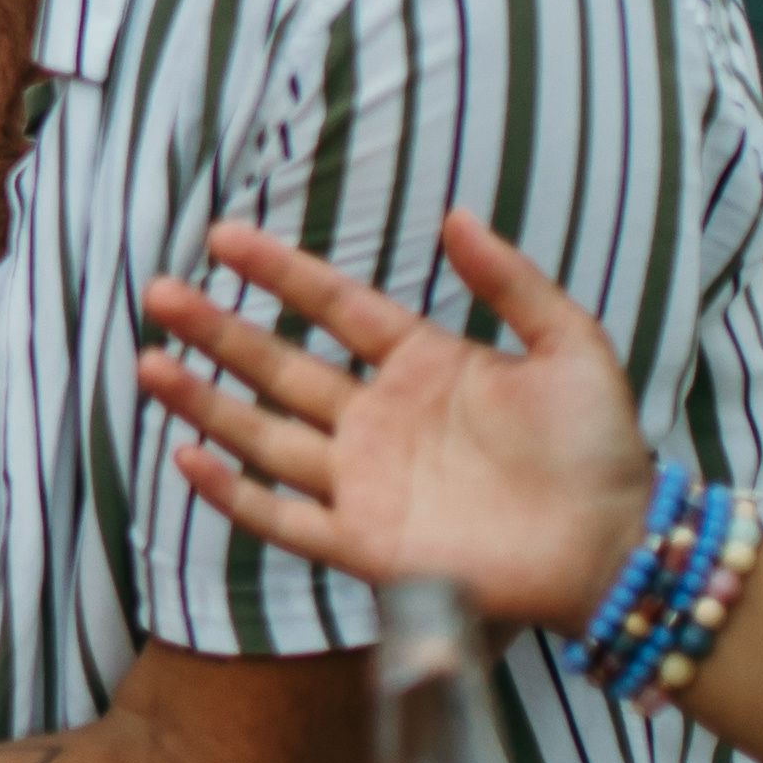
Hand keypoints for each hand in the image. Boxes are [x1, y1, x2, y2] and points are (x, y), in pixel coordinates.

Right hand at [137, 211, 656, 632]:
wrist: (615, 546)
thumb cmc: (600, 448)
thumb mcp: (570, 344)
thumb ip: (512, 282)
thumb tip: (454, 216)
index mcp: (423, 367)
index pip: (336, 307)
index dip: (281, 273)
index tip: (224, 237)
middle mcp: (381, 421)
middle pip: (280, 366)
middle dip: (218, 331)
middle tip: (160, 292)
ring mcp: (366, 483)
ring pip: (264, 435)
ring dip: (205, 402)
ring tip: (148, 363)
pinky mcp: (365, 544)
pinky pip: (283, 518)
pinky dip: (232, 492)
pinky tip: (187, 457)